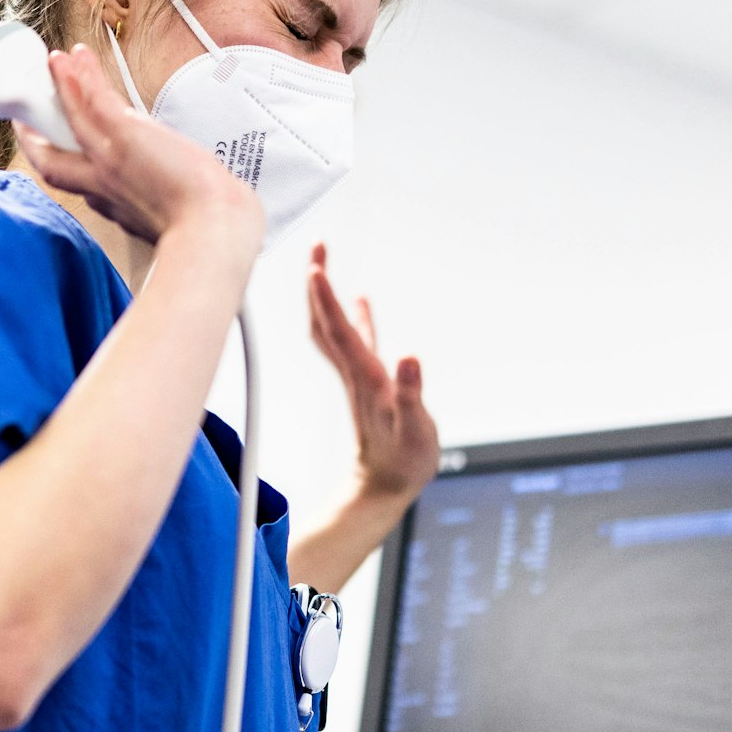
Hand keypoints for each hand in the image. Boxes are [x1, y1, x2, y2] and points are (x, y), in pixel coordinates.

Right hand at [14, 43, 262, 253]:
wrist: (214, 230)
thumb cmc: (209, 231)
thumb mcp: (178, 226)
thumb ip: (172, 213)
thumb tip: (195, 196)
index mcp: (115, 209)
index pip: (79, 188)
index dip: (63, 168)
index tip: (54, 155)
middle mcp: (102, 186)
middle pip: (52, 161)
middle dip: (34, 137)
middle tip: (26, 112)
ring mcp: (109, 159)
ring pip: (74, 119)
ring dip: (61, 87)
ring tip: (54, 62)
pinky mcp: (125, 137)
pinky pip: (95, 100)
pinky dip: (84, 75)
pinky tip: (78, 56)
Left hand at [307, 243, 439, 502]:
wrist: (384, 485)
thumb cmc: (403, 460)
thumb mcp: (416, 430)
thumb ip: (411, 394)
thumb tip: (409, 358)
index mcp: (365, 378)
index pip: (339, 333)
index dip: (326, 300)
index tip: (315, 268)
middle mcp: (355, 372)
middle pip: (326, 321)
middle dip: (317, 284)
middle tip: (317, 246)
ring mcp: (358, 375)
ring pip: (333, 328)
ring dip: (325, 295)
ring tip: (322, 261)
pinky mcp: (368, 381)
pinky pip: (355, 340)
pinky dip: (352, 316)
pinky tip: (360, 299)